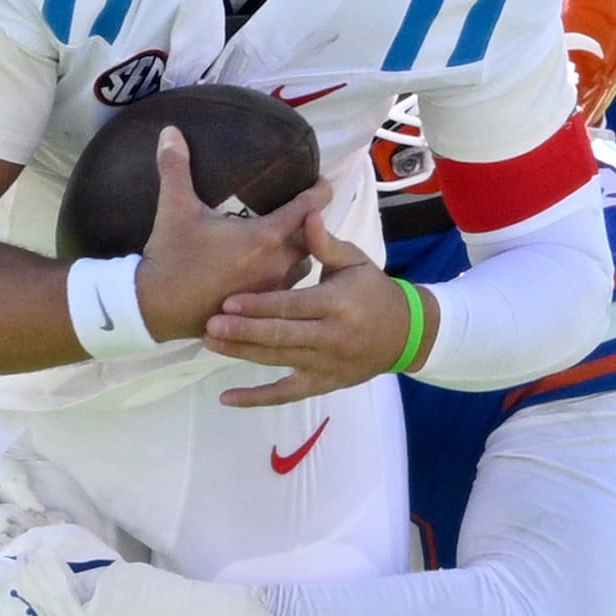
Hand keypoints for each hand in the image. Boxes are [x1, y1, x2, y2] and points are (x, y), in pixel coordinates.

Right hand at [137, 127, 330, 341]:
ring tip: (287, 241)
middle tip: (300, 212)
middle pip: (312, 239)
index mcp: (264, 237)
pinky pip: (289, 290)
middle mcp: (276, 264)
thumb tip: (170, 131)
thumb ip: (175, 167)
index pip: (308, 208)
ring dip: (299, 253)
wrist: (157, 308)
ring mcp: (272, 289)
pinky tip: (271, 269)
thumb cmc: (171, 257)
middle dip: (310, 225)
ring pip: (304, 267)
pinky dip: (285, 276)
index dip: (319, 192)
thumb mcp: (174, 208)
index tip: (322, 183)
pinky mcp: (262, 309)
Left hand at [203, 214, 438, 405]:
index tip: (228, 302)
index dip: (259, 305)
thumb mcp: (356, 262)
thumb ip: (326, 244)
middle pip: (281, 336)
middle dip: (244, 332)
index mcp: (337, 304)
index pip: (292, 306)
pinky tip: (227, 398)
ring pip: (279, 362)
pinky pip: (286, 395)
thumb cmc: (373, 291)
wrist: (405, 334)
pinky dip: (257, 398)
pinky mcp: (323, 383)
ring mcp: (326, 364)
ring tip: (210, 345)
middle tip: (210, 326)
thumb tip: (308, 216)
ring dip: (242, 355)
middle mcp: (331, 337)